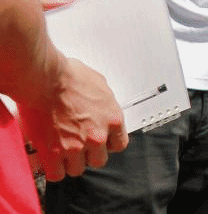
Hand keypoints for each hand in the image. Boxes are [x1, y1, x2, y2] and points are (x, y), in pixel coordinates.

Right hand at [18, 57, 128, 180]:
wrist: (46, 80)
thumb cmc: (69, 76)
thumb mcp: (99, 85)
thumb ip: (104, 103)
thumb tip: (101, 106)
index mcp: (112, 119)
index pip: (119, 144)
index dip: (107, 144)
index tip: (100, 143)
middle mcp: (97, 136)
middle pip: (99, 160)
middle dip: (88, 155)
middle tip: (78, 146)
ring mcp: (76, 147)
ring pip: (77, 169)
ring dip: (70, 162)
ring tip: (62, 151)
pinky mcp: (54, 153)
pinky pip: (56, 174)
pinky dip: (53, 169)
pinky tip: (50, 160)